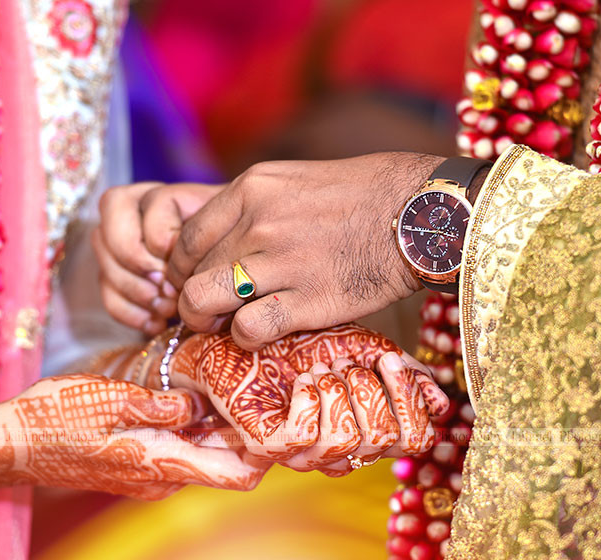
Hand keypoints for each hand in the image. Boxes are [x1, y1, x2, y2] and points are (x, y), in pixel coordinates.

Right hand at [7, 375, 267, 498]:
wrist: (11, 444)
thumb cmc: (54, 419)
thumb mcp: (111, 400)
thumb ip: (162, 406)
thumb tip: (201, 405)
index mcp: (163, 464)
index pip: (237, 476)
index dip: (267, 454)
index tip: (282, 419)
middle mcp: (162, 480)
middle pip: (225, 465)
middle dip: (248, 434)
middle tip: (266, 389)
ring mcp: (148, 477)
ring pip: (203, 457)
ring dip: (220, 429)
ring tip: (234, 384)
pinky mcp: (136, 466)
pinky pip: (180, 453)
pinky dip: (195, 430)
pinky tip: (193, 396)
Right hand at [93, 182, 223, 334]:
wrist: (235, 264)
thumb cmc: (232, 238)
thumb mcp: (224, 223)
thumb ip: (196, 230)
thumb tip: (169, 260)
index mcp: (149, 196)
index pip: (122, 205)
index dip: (151, 237)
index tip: (181, 259)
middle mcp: (124, 219)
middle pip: (102, 237)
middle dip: (137, 268)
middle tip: (169, 288)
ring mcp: (116, 251)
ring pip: (104, 270)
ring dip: (136, 294)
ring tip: (168, 308)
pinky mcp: (116, 281)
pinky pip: (108, 298)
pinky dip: (131, 314)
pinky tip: (157, 323)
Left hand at [166, 152, 442, 349]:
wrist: (420, 214)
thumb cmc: (361, 196)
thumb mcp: (293, 181)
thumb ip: (250, 208)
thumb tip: (213, 243)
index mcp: (251, 190)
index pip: (185, 239)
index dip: (181, 268)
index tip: (192, 281)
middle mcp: (258, 224)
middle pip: (190, 275)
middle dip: (191, 300)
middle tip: (206, 312)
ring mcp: (281, 263)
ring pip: (204, 302)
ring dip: (207, 322)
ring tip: (223, 326)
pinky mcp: (308, 301)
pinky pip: (247, 329)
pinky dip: (246, 338)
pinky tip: (261, 332)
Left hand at [169, 324, 448, 474]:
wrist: (232, 336)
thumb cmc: (295, 342)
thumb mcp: (358, 349)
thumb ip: (399, 373)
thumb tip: (439, 397)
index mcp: (363, 430)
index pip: (415, 438)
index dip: (411, 400)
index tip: (390, 360)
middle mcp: (338, 451)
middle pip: (388, 439)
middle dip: (372, 388)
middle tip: (348, 364)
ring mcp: (303, 453)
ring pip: (350, 438)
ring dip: (340, 389)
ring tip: (320, 370)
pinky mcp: (269, 446)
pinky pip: (310, 433)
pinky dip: (312, 397)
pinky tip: (302, 380)